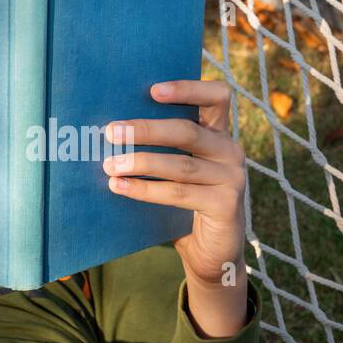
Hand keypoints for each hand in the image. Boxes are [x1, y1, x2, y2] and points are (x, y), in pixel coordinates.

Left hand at [102, 79, 248, 336]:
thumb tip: (112, 131)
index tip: (152, 91)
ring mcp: (232, 178)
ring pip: (180, 165)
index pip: (217, 96)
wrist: (211, 254)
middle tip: (111, 132)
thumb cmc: (185, 204)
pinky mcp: (226, 205)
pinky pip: (179, 193)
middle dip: (146, 130)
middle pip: (188, 131)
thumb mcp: (177, 170)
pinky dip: (146, 190)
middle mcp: (231, 151)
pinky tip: (121, 188)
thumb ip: (161, 148)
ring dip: (141, 162)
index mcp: (220, 134)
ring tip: (110, 165)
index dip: (188, 88)